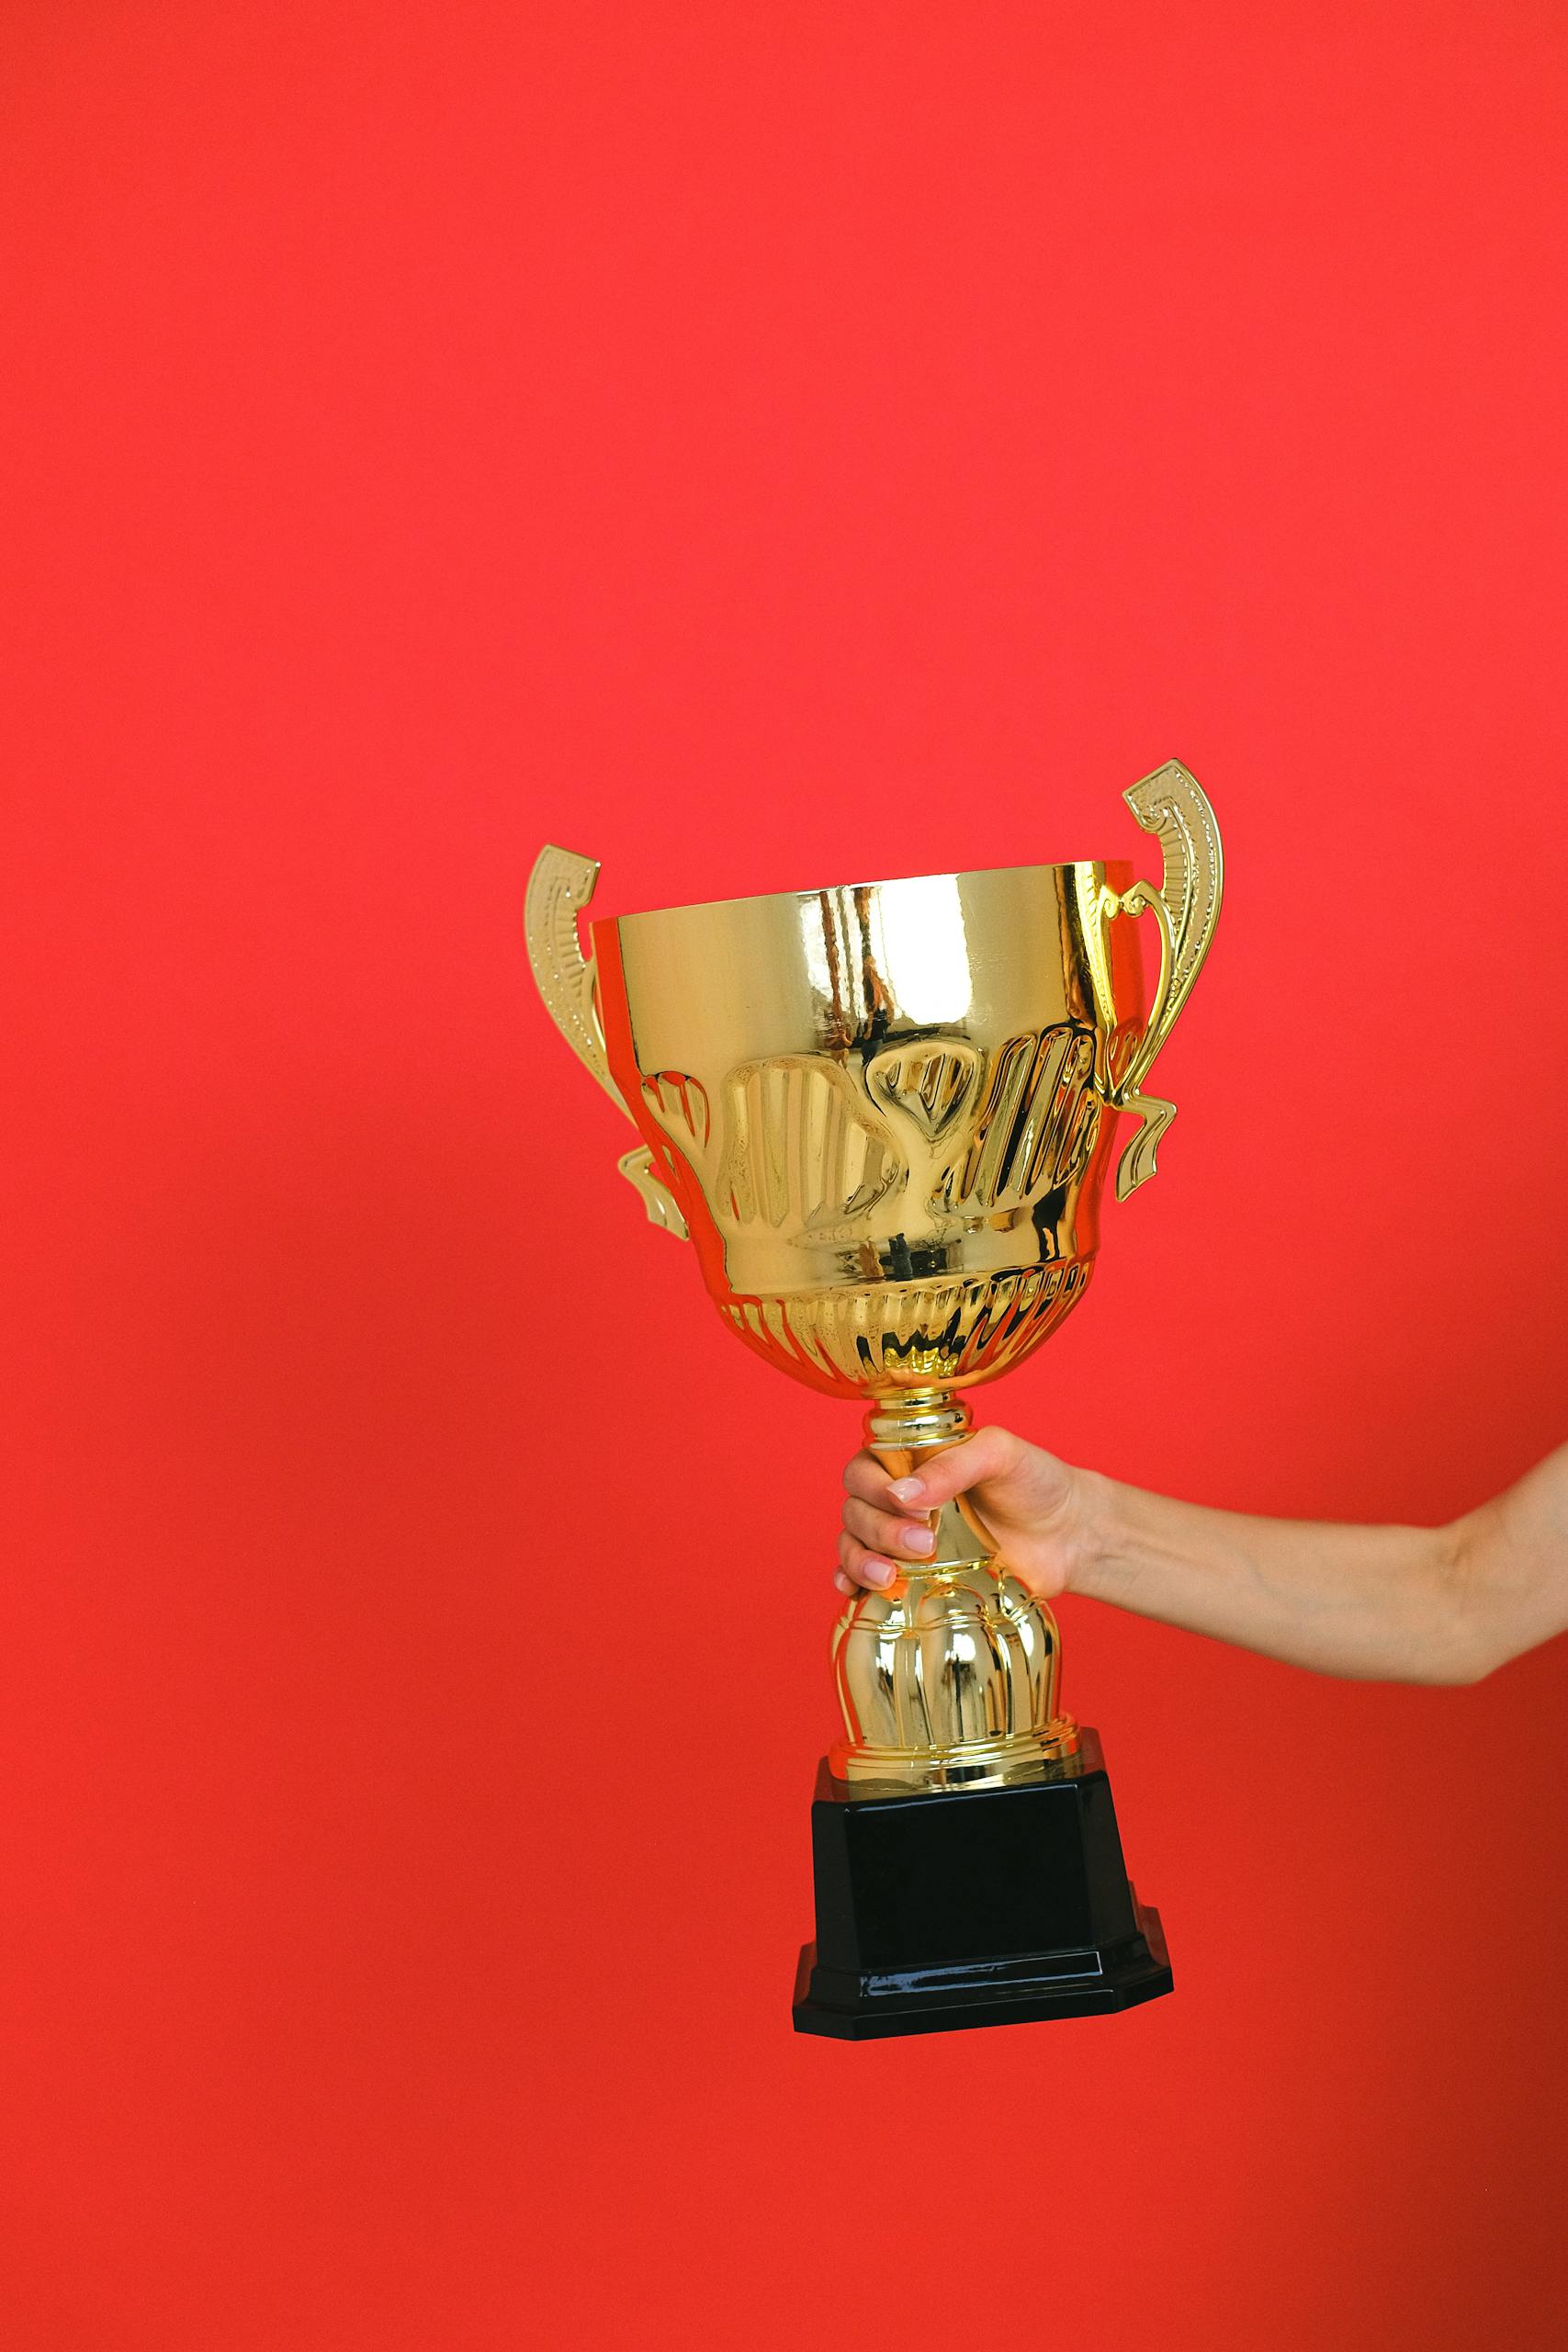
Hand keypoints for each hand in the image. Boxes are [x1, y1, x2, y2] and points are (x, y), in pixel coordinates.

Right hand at [835, 1426, 1098, 1603]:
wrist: (1071, 1536)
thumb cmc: (1036, 1483)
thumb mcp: (1000, 1454)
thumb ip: (953, 1466)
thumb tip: (901, 1494)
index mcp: (912, 1461)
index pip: (864, 1469)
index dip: (873, 1487)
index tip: (909, 1505)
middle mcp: (901, 1500)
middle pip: (856, 1511)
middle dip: (878, 1529)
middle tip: (923, 1541)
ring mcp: (905, 1542)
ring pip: (854, 1546)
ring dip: (860, 1561)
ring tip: (889, 1576)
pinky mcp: (916, 1578)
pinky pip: (867, 1582)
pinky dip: (853, 1586)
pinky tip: (855, 1594)